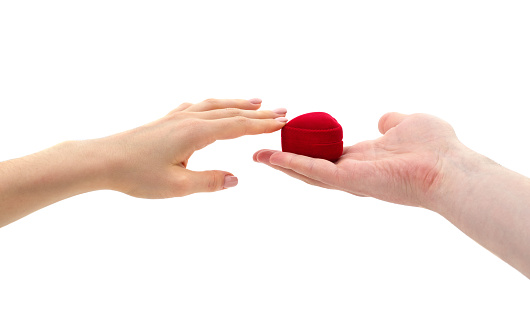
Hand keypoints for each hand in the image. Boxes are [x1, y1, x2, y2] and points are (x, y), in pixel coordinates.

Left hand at [96, 98, 287, 197]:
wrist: (102, 160)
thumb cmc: (136, 174)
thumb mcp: (177, 186)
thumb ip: (209, 182)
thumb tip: (236, 179)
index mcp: (196, 133)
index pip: (238, 126)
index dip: (262, 125)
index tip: (283, 123)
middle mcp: (189, 119)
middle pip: (231, 112)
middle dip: (258, 113)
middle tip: (282, 111)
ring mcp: (177, 116)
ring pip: (216, 105)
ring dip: (238, 103)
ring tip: (257, 101)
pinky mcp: (167, 119)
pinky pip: (198, 106)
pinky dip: (215, 104)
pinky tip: (214, 106)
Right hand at [254, 112, 468, 207]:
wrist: (449, 168)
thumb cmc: (436, 148)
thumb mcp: (408, 123)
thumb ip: (391, 122)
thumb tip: (383, 120)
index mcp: (365, 159)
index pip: (329, 157)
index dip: (309, 150)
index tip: (291, 140)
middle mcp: (354, 172)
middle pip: (312, 169)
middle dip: (286, 163)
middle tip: (262, 155)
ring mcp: (350, 179)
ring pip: (308, 173)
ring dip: (282, 165)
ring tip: (258, 157)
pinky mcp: (349, 180)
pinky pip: (315, 171)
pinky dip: (292, 164)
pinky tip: (272, 158)